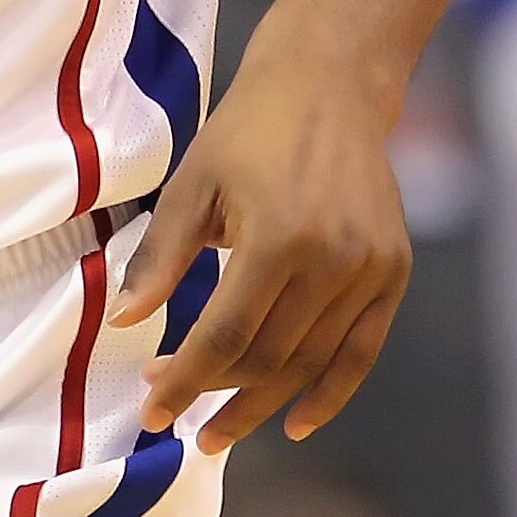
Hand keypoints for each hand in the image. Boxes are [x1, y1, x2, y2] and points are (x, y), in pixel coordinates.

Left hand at [113, 52, 410, 450]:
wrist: (330, 86)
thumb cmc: (247, 132)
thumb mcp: (191, 186)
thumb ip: (160, 258)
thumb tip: (123, 321)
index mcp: (277, 236)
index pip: (226, 334)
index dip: (187, 379)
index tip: (152, 408)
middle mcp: (333, 260)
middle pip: (270, 356)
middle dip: (216, 394)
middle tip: (174, 415)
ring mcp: (371, 268)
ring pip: (312, 361)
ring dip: (264, 404)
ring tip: (219, 430)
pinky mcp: (394, 271)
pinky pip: (362, 351)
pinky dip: (331, 394)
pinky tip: (295, 425)